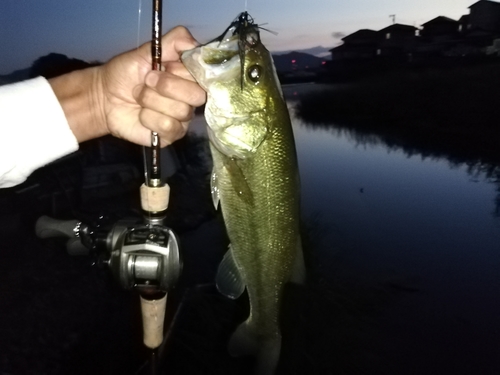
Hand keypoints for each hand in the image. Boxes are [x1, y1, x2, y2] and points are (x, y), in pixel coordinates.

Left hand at [98, 26, 205, 146]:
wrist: (105, 96)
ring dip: (152, 101)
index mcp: (188, 75)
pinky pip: (169, 126)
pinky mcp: (173, 134)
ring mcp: (183, 117)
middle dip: (167, 86)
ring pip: (181, 111)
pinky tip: (141, 114)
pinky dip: (149, 118)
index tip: (163, 66)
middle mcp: (191, 96)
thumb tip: (194, 44)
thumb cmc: (126, 73)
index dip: (181, 71)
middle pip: (197, 95)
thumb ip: (174, 42)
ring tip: (139, 97)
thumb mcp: (146, 50)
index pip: (203, 73)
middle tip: (146, 81)